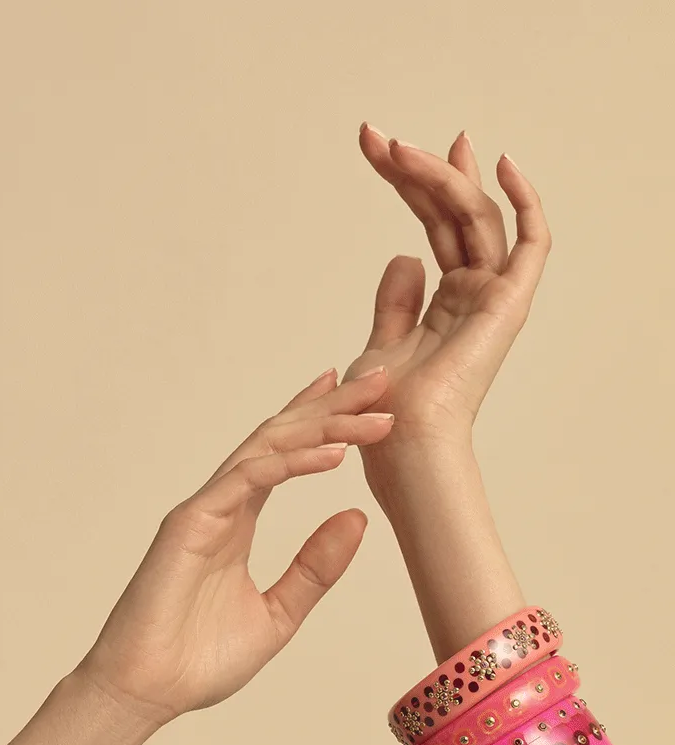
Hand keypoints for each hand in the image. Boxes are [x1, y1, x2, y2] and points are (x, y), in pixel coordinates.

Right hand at [76, 369, 392, 726]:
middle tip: (380, 381)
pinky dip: (290, 462)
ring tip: (370, 410)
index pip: (285, 457)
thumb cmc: (199, 661)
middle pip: (281, 439)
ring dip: (321, 424)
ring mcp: (204, 509)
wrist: (149, 693)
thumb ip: (314, 567)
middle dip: (331, 407)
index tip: (367, 401)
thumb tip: (356, 519)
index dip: (323, 423)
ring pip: (267, 448)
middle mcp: (221, 505)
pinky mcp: (190, 523)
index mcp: (238, 522)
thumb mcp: (278, 614)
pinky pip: (247, 479)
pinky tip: (332, 453)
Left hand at [342, 125, 551, 458]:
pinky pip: (533, 243)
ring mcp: (494, 297)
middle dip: (419, 170)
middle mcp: (475, 294)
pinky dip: (525, 202)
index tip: (385, 151)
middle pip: (453, 213)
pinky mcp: (509, 303)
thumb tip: (406, 254)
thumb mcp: (381, 344)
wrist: (400, 438)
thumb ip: (397, 302)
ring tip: (398, 149)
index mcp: (448, 303)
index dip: (414, 185)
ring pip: (477, 217)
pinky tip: (501, 164)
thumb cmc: (384, 408)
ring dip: (440, 177)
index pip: (437, 226)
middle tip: (379, 138)